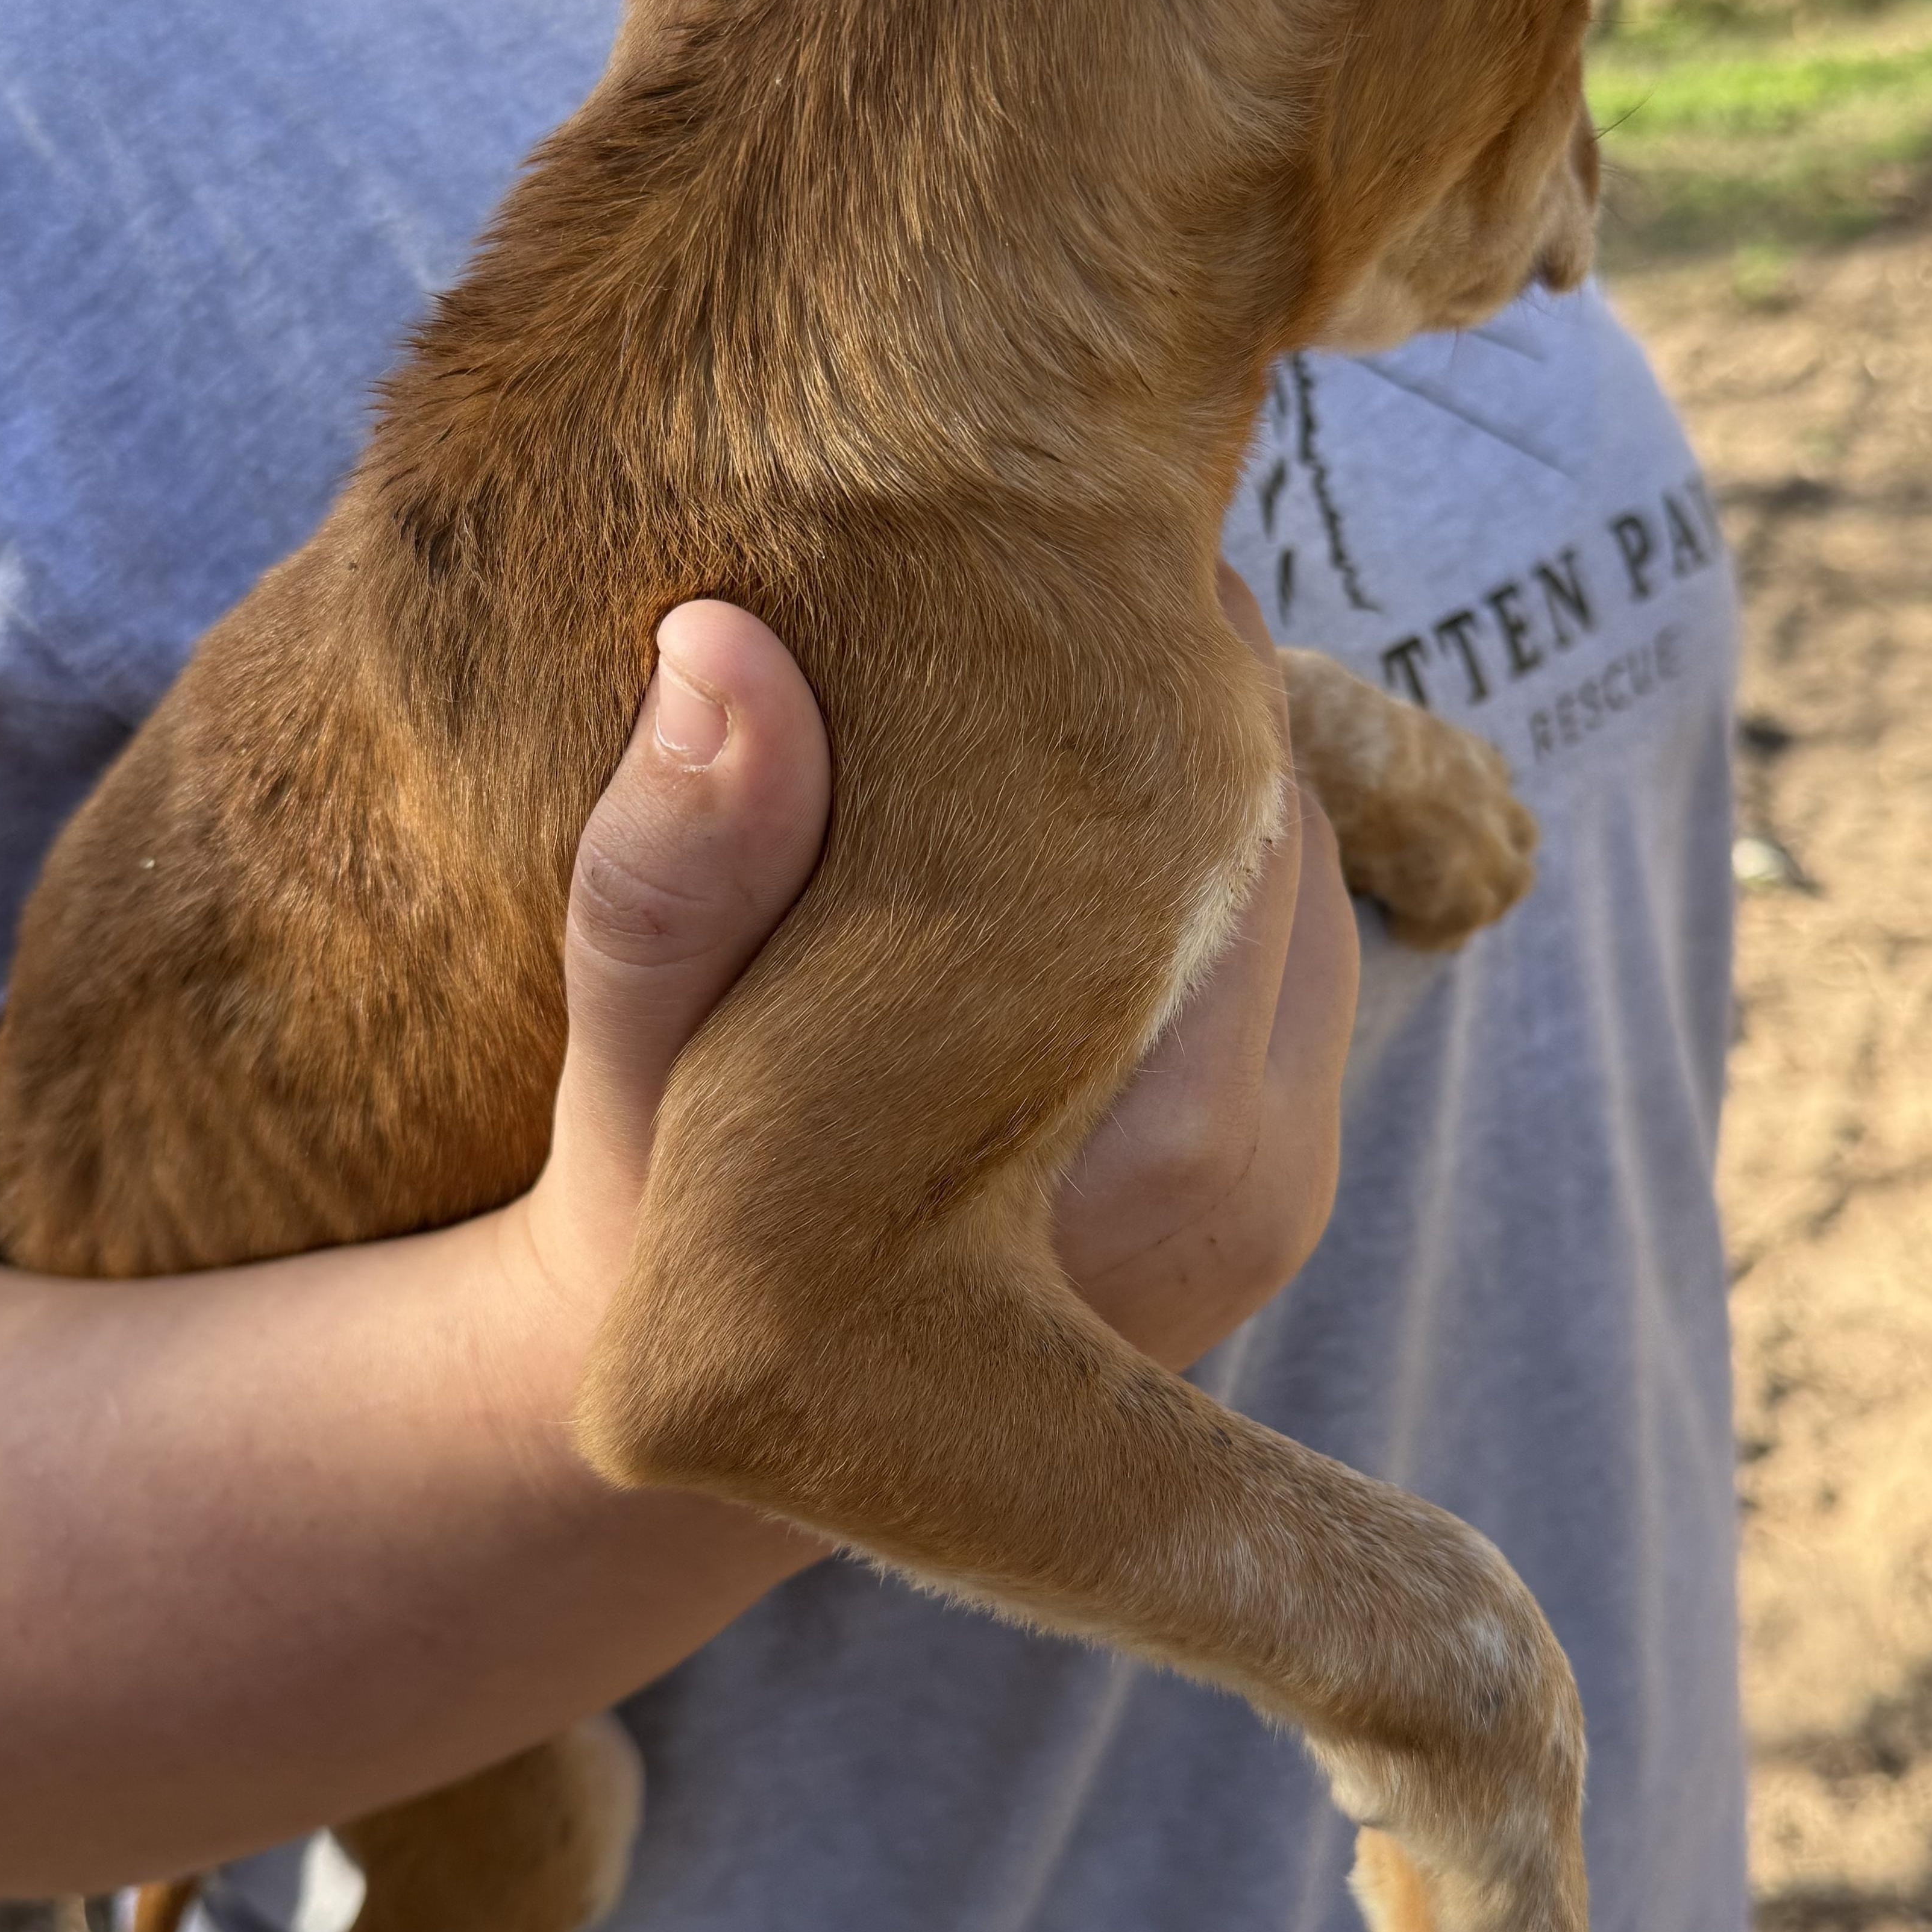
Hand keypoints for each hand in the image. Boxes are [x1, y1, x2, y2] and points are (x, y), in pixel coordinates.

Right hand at [518, 580, 1357, 1371]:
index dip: (1156, 644)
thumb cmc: (654, 1226)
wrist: (721, 1397)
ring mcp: (1286, 1193)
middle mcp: (1259, 1178)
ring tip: (1066, 673)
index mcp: (1149, 1145)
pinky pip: (1282, 958)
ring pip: (1297, 883)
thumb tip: (721, 646)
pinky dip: (1204, 869)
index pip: (1230, 799)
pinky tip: (1081, 816)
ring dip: (1199, 779)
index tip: (1058, 534)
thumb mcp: (634, 1062)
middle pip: (1284, 830)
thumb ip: (676, 881)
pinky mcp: (1278, 1187)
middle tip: (1062, 566)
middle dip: (1187, 701)